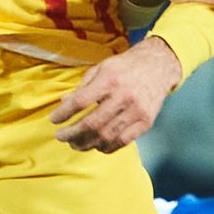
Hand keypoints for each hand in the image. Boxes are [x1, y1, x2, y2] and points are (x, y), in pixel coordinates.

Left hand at [50, 37, 183, 151]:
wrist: (159, 66)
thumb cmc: (126, 66)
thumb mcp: (102, 68)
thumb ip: (83, 86)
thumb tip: (64, 103)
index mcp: (110, 80)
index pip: (80, 101)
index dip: (64, 113)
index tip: (54, 120)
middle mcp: (123, 96)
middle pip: (92, 123)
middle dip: (72, 134)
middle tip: (61, 136)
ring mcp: (136, 111)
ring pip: (106, 136)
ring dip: (86, 144)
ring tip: (75, 143)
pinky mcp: (145, 122)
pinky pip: (123, 141)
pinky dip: (106, 147)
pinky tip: (96, 145)